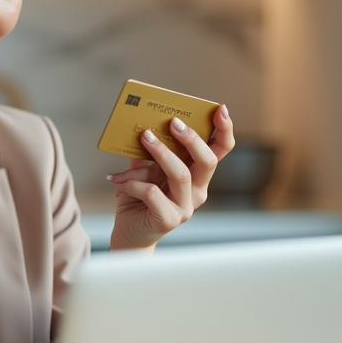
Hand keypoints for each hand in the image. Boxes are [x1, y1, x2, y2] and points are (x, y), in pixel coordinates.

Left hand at [107, 104, 234, 250]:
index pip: (220, 151)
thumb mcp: (146, 169)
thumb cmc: (139, 198)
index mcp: (197, 175)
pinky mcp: (169, 220)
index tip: (220, 109)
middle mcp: (198, 192)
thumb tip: (147, 124)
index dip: (224, 131)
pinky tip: (117, 181)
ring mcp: (185, 207)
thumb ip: (151, 151)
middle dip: (192, 139)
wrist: (129, 233)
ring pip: (181, 175)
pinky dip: (132, 182)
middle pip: (207, 161)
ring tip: (145, 137)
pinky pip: (152, 193)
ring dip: (161, 153)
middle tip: (174, 122)